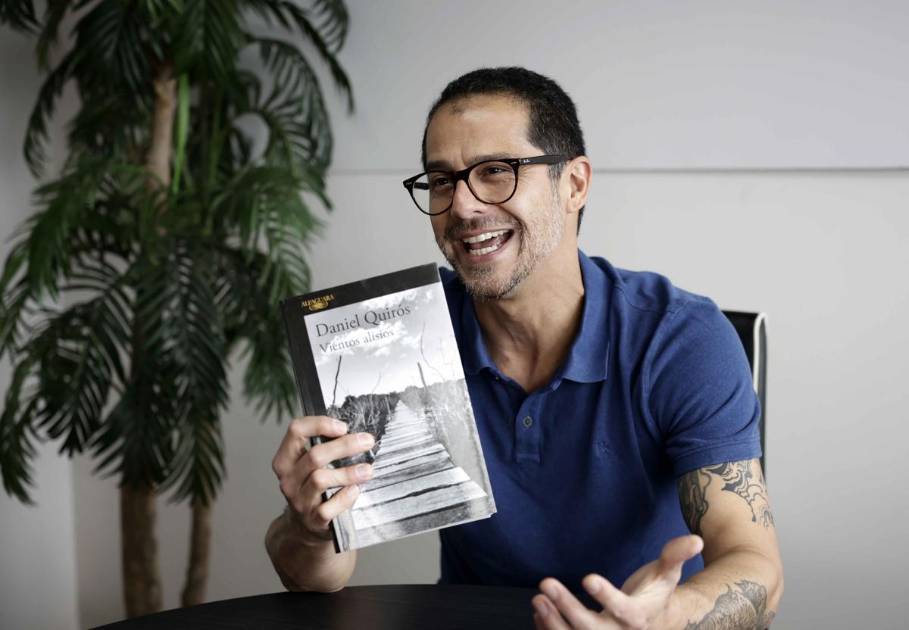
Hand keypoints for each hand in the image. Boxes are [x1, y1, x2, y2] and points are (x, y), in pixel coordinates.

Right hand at [271, 416, 375, 543]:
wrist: (307, 526)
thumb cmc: (315, 488)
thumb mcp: (311, 466)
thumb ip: (325, 447)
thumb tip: (355, 433)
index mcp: (286, 459)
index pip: (296, 430)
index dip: (320, 424)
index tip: (343, 427)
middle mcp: (289, 479)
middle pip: (314, 455)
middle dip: (345, 445)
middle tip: (367, 441)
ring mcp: (299, 500)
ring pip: (320, 479)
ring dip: (348, 472)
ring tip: (367, 469)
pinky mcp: (313, 520)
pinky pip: (328, 507)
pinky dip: (344, 497)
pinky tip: (355, 490)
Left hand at [532, 535, 703, 629]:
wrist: (656, 622)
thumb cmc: (657, 593)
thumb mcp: (668, 573)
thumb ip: (676, 555)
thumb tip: (695, 539)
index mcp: (640, 617)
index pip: (623, 610)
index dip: (606, 596)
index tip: (587, 577)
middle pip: (592, 628)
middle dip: (567, 607)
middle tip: (545, 584)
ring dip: (553, 621)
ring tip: (538, 599)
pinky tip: (539, 613)